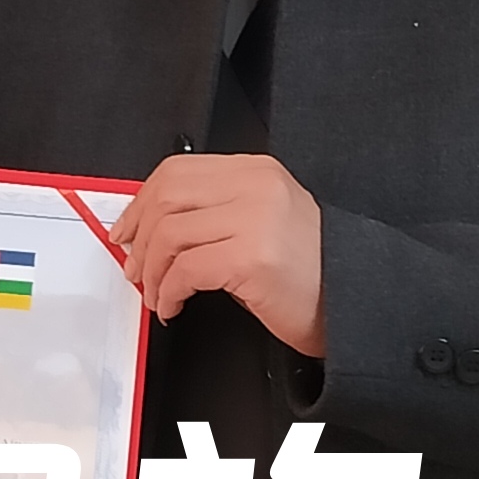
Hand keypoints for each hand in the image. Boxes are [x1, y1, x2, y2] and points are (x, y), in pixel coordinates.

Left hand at [116, 152, 325, 354]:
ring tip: (157, 294)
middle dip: (139, 239)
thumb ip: (214, 211)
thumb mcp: (262, 221)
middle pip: (166, 198)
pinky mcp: (252, 259)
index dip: (141, 204)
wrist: (353, 301)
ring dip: (152, 272)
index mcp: (255, 172)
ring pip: (169, 235)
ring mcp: (256, 221)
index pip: (176, 172)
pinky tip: (173, 306)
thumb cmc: (305, 270)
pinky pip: (185, 271)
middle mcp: (256, 188)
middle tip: (135, 269)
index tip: (125, 232)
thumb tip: (149, 225)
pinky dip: (168, 292)